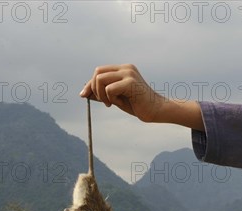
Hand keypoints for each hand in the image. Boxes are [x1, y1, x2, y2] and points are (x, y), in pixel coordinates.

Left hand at [80, 64, 204, 129]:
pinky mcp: (131, 82)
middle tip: (102, 102)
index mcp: (124, 69)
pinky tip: (118, 103)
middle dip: (93, 88)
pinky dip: (109, 98)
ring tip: (109, 103)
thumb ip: (103, 94)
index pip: (100, 71)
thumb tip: (85, 93)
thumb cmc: (138, 106)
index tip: (84, 95)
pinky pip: (109, 89)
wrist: (157, 111)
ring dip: (100, 94)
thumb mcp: (117, 98)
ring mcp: (129, 74)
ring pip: (100, 79)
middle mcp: (126, 68)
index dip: (90, 84)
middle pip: (97, 72)